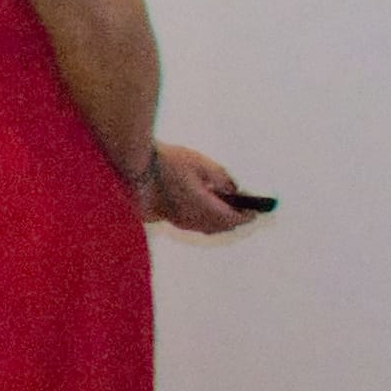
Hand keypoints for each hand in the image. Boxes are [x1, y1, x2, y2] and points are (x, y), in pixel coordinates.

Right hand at [142, 141, 259, 236]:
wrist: (134, 167)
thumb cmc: (167, 161)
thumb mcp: (201, 162)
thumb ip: (222, 178)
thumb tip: (233, 190)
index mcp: (202, 206)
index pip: (231, 218)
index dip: (246, 216)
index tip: (256, 212)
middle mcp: (191, 218)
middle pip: (220, 227)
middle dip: (234, 220)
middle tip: (245, 211)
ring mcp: (178, 220)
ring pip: (207, 229)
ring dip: (220, 222)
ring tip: (228, 210)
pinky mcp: (169, 218)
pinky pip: (194, 226)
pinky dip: (207, 222)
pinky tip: (206, 211)